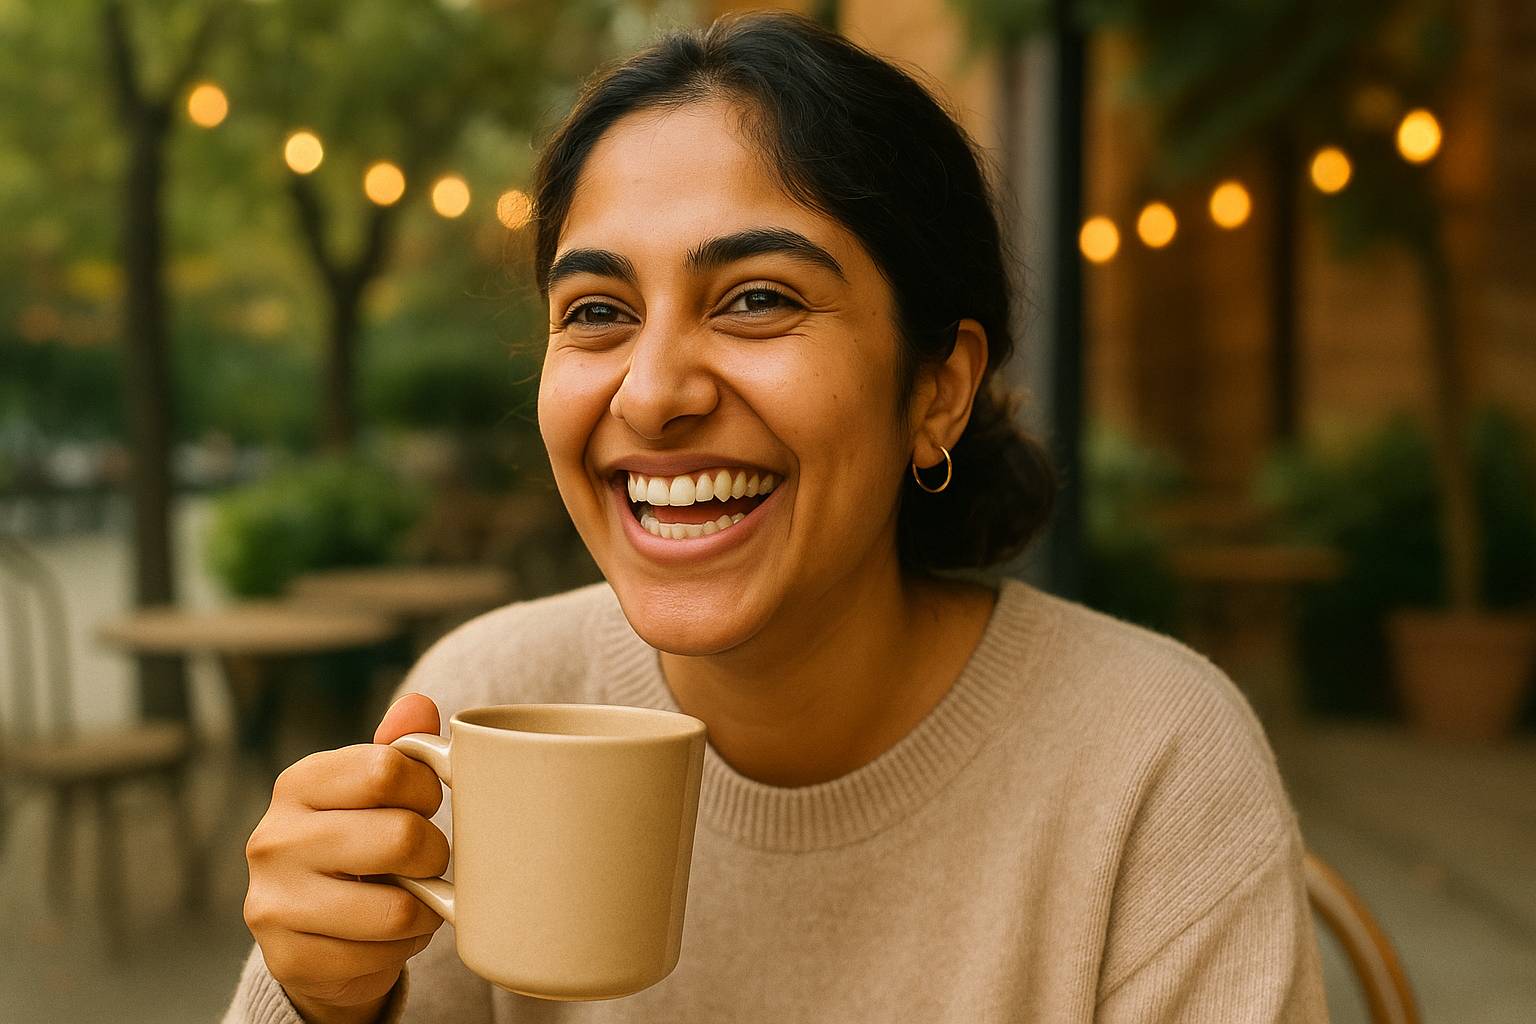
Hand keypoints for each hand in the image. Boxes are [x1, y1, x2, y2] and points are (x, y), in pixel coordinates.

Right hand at [243, 693, 448, 1023]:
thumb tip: (420, 705)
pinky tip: (384, 937)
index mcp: (299, 783)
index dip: (427, 790)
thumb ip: (399, 749)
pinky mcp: (287, 959)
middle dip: (433, 854)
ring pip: (397, 908)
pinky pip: (382, 956)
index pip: (386, 769)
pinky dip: (401, 950)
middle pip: (400, 837)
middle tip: (425, 860)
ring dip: (423, 909)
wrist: (314, 934)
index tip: (427, 803)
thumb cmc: (359, 846)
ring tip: (411, 899)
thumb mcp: (374, 793)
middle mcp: (273, 838)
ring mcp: (273, 902)